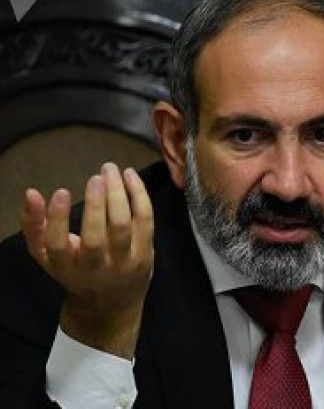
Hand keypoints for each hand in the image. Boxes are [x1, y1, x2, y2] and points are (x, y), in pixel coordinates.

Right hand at [20, 163, 153, 358]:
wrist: (111, 303)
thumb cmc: (75, 271)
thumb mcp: (48, 256)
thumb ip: (35, 226)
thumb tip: (30, 193)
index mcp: (66, 267)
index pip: (58, 245)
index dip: (58, 219)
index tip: (60, 191)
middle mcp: (96, 268)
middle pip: (96, 237)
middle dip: (97, 204)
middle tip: (97, 176)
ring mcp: (123, 262)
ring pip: (123, 226)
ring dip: (119, 194)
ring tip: (111, 170)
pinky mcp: (145, 253)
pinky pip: (145, 220)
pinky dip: (139, 196)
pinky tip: (131, 176)